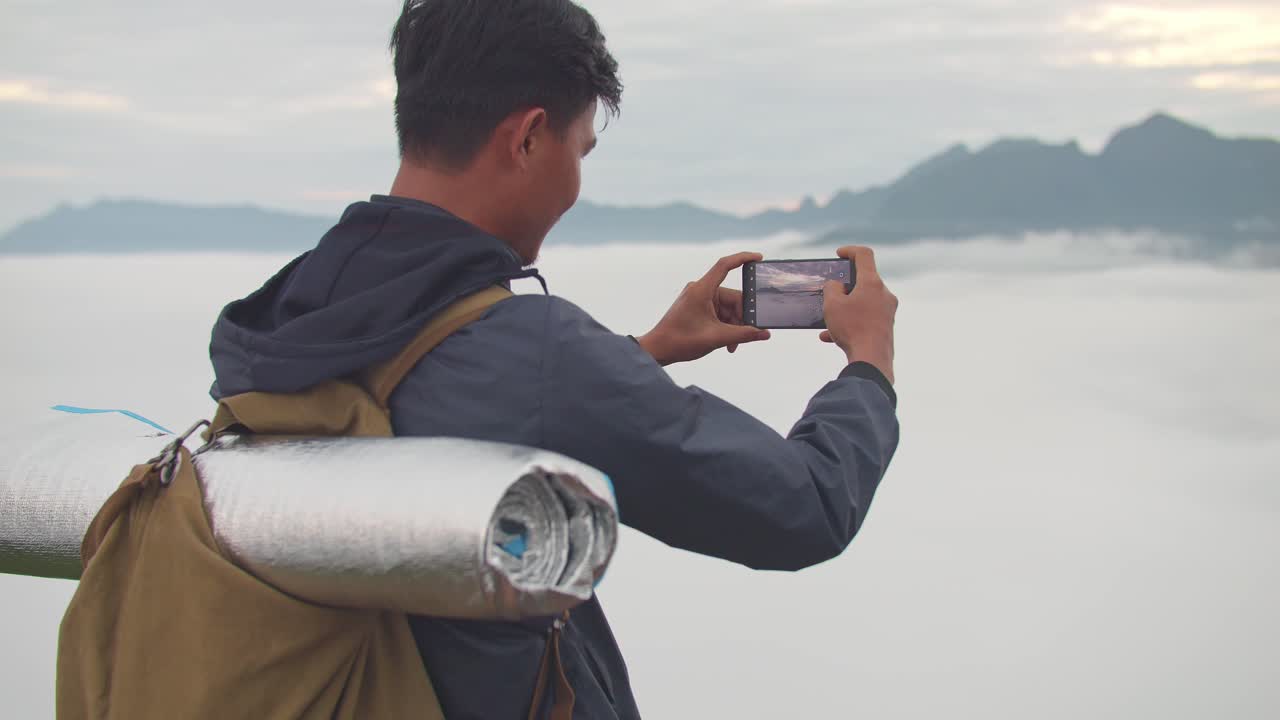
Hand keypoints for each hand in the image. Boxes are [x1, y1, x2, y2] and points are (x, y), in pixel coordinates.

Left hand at [637, 252, 771, 365]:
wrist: (658, 350)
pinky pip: (719, 313)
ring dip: (733, 326)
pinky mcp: (697, 307)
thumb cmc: (680, 341)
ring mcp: (698, 299)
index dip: (743, 258)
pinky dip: (725, 326)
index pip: (725, 265)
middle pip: (732, 297)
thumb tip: (765, 334)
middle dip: (741, 318)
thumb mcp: (717, 338)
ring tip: (732, 345)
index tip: (759, 257)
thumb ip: (744, 335)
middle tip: (748, 334)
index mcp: (702, 289)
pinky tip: (727, 343)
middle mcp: (700, 290)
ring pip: (727, 308)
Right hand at [820, 246, 897, 383]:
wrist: (871, 360)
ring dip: (845, 308)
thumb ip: (831, 288)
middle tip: (831, 294)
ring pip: (863, 303)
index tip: (839, 254)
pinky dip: (850, 324)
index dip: (850, 251)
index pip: (864, 255)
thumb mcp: (832, 305)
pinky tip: (831, 337)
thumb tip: (837, 286)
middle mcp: (884, 294)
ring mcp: (887, 311)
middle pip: (864, 281)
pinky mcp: (886, 327)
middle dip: (845, 287)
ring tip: (828, 320)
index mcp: (872, 283)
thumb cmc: (852, 329)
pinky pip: (865, 319)